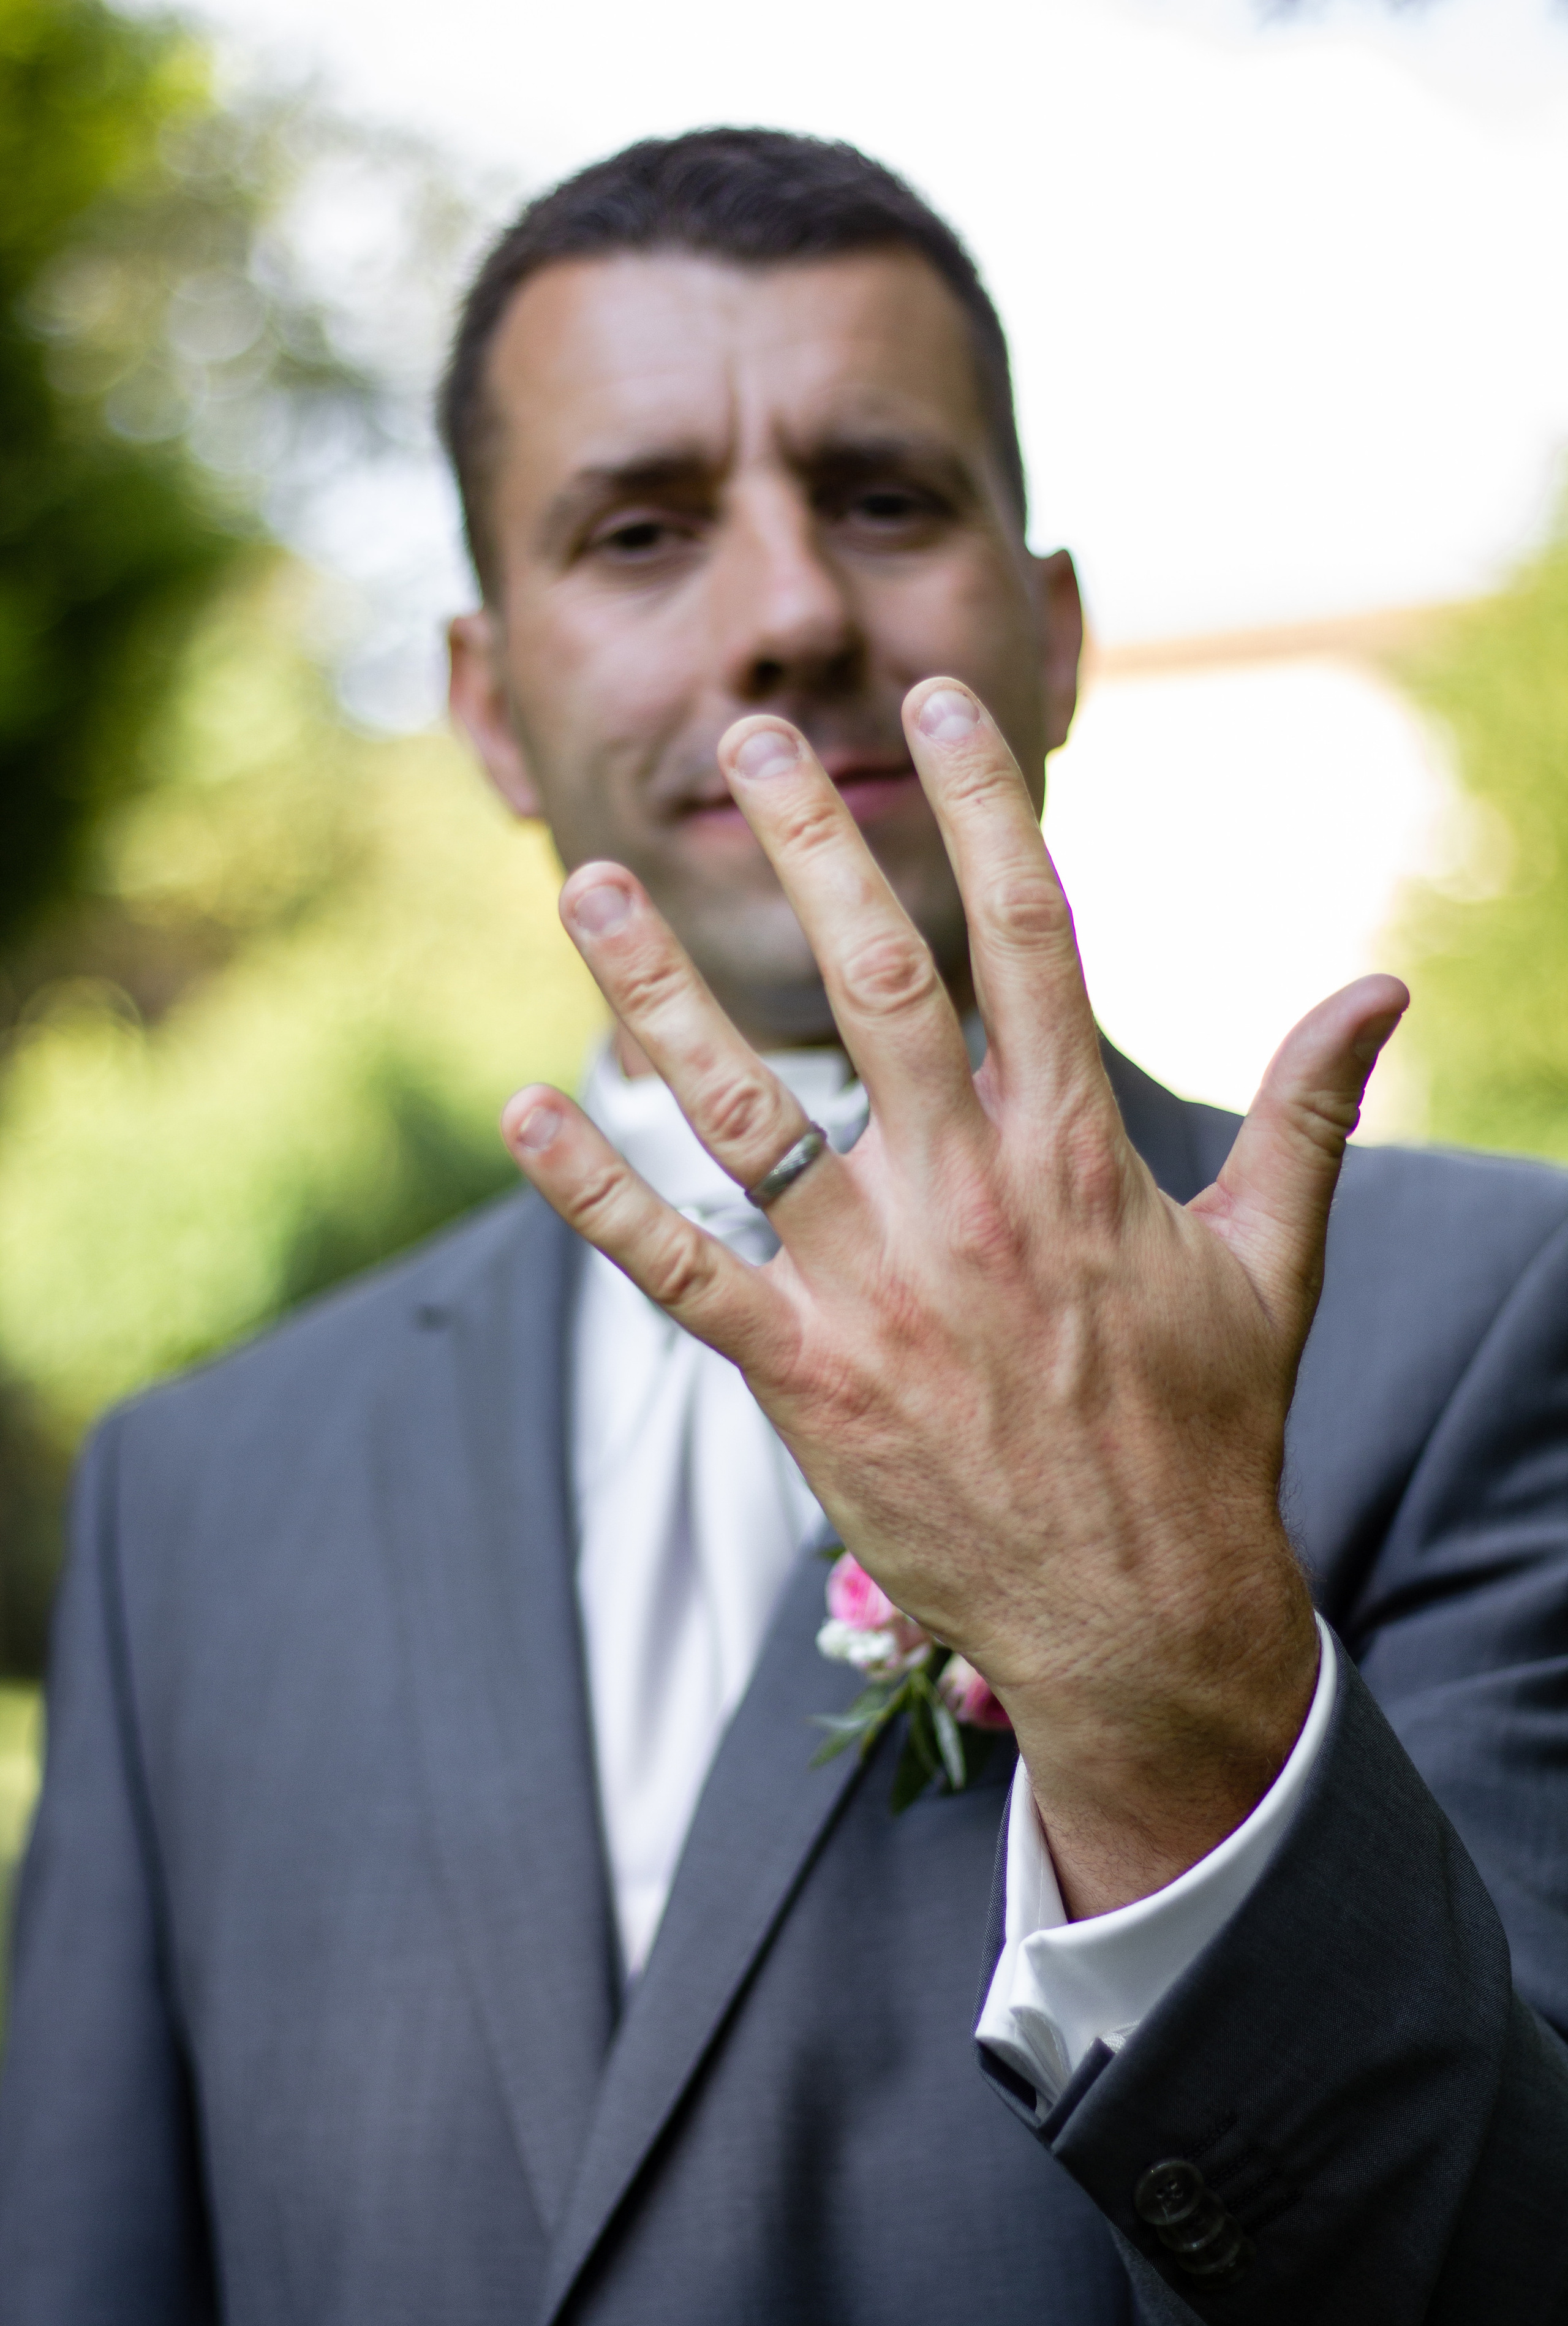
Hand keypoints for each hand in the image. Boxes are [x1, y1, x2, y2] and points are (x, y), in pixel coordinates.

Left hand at [502, 681, 1406, 1916]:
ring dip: (661, 996)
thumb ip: (1308, 1112)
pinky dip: (600, 1195)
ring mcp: (879, 1288)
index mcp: (1080, 1155)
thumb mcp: (1275, 1260)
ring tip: (589, 889)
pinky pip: (681, 1271)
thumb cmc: (1206, 1427)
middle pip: (880, 984)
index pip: (1030, 937)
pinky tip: (526, 1114)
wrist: (1142, 1614)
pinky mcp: (807, 1375)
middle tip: (750, 740)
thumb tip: (1382, 990)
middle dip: (814, 849)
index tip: (939, 703)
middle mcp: (970, 1199)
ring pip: (750, 1110)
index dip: (983, 806)